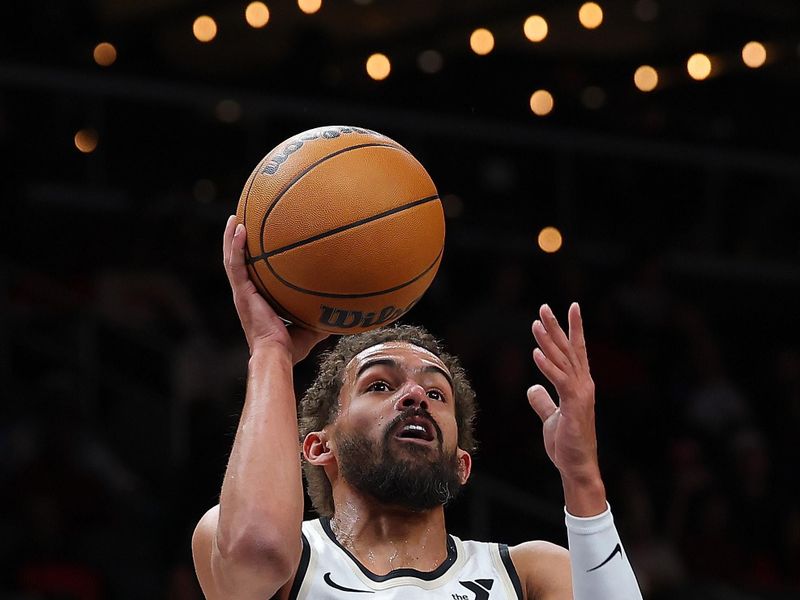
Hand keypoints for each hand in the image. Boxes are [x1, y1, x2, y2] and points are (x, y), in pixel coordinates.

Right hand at [223, 215, 327, 362]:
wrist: (277, 354)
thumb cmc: (291, 347)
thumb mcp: (310, 327)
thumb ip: (321, 315)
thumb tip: (343, 310)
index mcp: (257, 300)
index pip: (251, 275)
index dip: (250, 259)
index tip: (255, 242)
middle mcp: (246, 294)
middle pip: (238, 262)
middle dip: (237, 243)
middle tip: (240, 221)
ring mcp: (242, 293)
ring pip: (231, 260)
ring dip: (230, 238)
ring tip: (234, 218)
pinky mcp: (242, 293)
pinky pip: (236, 265)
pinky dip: (236, 246)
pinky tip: (240, 229)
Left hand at [527, 303, 605, 514]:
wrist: (577, 467)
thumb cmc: (567, 444)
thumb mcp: (551, 417)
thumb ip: (543, 401)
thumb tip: (532, 388)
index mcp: (579, 385)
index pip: (575, 351)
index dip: (571, 328)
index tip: (569, 308)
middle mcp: (583, 385)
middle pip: (569, 349)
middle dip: (557, 326)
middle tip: (545, 307)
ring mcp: (580, 394)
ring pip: (563, 361)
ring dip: (549, 341)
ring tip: (536, 323)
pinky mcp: (573, 406)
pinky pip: (559, 381)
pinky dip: (547, 366)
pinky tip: (536, 353)